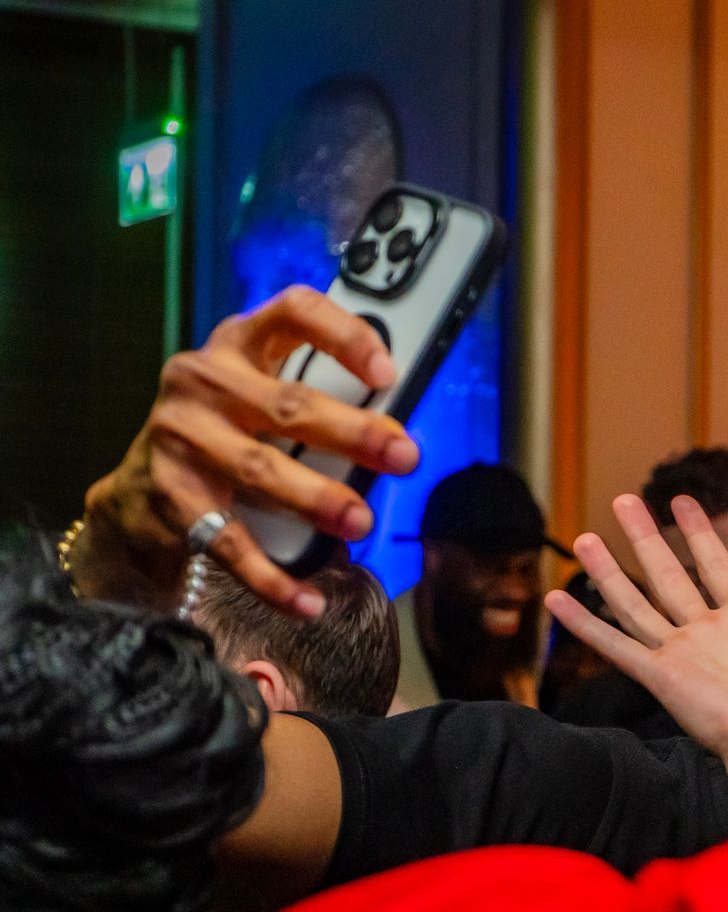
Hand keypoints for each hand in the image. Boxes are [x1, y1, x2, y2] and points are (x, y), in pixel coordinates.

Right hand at [75, 286, 418, 616]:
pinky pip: (228, 540)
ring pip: (261, 469)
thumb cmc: (230, 432)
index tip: (388, 371)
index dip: (343, 334)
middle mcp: (205, 381)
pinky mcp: (170, 494)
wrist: (139, 492)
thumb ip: (320, 399)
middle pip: (289, 404)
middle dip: (354, 433)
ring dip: (317, 499)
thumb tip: (398, 436)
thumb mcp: (266, 398)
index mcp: (240, 344)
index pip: (293, 312)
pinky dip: (272, 576)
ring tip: (361, 522)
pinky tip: (307, 598)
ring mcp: (181, 436)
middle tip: (405, 456)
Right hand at [546, 494, 727, 845]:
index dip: (698, 532)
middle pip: (667, 574)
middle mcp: (709, 631)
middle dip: (645, 536)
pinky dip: (585, 625)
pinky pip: (616, 646)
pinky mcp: (662, 677)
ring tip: (584, 538)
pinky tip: (558, 601)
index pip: (714, 563)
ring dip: (609, 571)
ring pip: (635, 602)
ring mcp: (682, 653)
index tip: (681, 502)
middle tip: (624, 500)